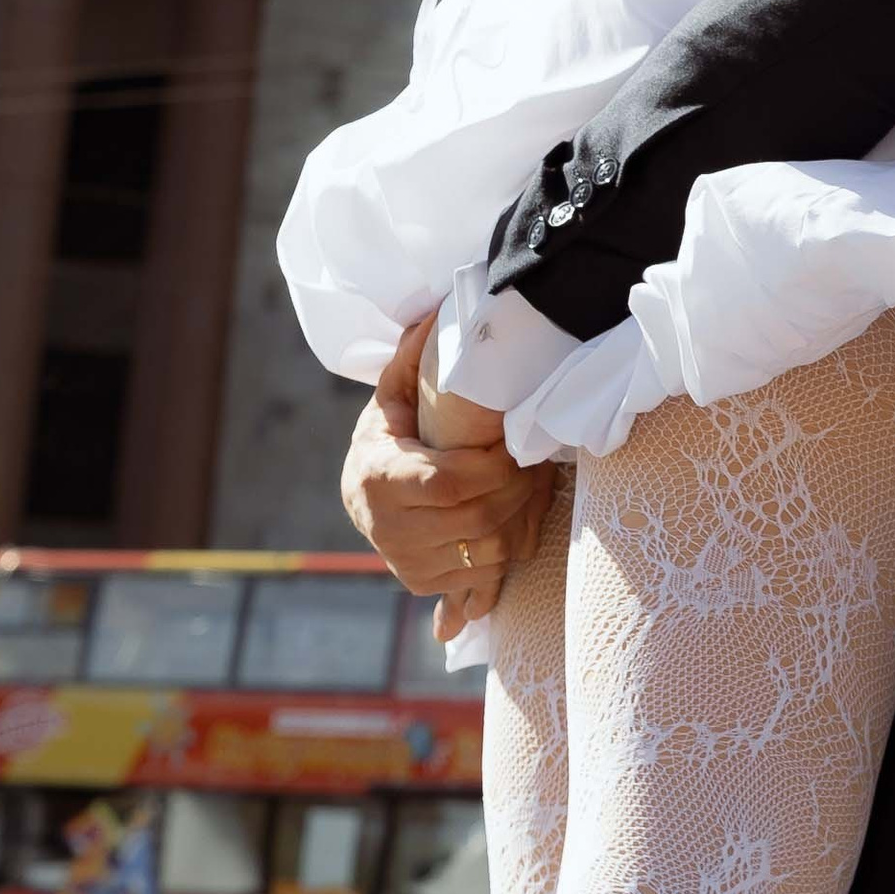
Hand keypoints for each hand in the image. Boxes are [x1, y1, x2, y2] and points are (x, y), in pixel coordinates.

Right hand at [341, 321, 555, 638]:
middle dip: (518, 489)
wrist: (359, 492)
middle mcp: (386, 527)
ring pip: (485, 552)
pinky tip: (513, 517)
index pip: (449, 480)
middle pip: (476, 516)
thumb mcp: (392, 394)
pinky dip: (507, 549)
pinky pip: (482, 576)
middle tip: (535, 463)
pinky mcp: (421, 582)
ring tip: (530, 487)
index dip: (492, 465)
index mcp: (379, 476)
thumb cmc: (388, 433)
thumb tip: (436, 311)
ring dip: (521, 520)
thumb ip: (413, 357)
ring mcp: (404, 561)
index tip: (510, 444)